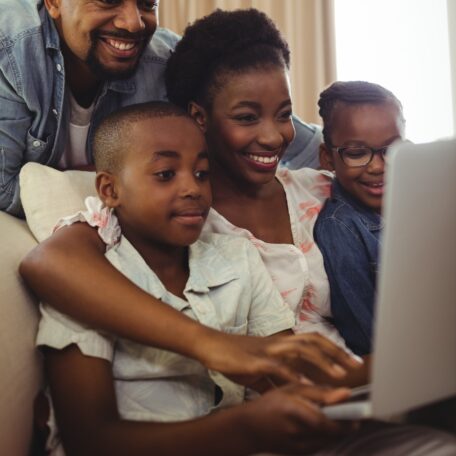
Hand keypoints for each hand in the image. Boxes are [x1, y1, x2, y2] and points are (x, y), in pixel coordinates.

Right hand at [196, 330, 362, 389]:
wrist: (210, 346)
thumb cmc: (234, 357)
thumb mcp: (259, 369)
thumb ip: (276, 378)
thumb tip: (290, 392)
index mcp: (280, 345)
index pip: (312, 341)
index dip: (333, 349)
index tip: (350, 361)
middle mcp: (278, 343)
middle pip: (313, 341)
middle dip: (335, 352)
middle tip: (354, 366)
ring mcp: (267, 350)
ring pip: (300, 349)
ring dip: (320, 361)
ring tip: (338, 374)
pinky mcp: (254, 360)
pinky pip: (275, 366)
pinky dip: (291, 373)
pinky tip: (303, 382)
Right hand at [242, 383, 356, 453]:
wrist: (249, 429)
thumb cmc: (269, 404)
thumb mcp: (292, 389)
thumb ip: (320, 392)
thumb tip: (345, 393)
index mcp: (295, 412)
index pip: (330, 421)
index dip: (348, 419)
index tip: (359, 411)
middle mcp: (298, 432)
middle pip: (334, 432)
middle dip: (345, 423)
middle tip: (348, 412)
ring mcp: (299, 447)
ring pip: (330, 439)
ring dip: (336, 429)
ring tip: (331, 416)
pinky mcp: (301, 454)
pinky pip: (322, 445)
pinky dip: (325, 436)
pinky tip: (317, 426)